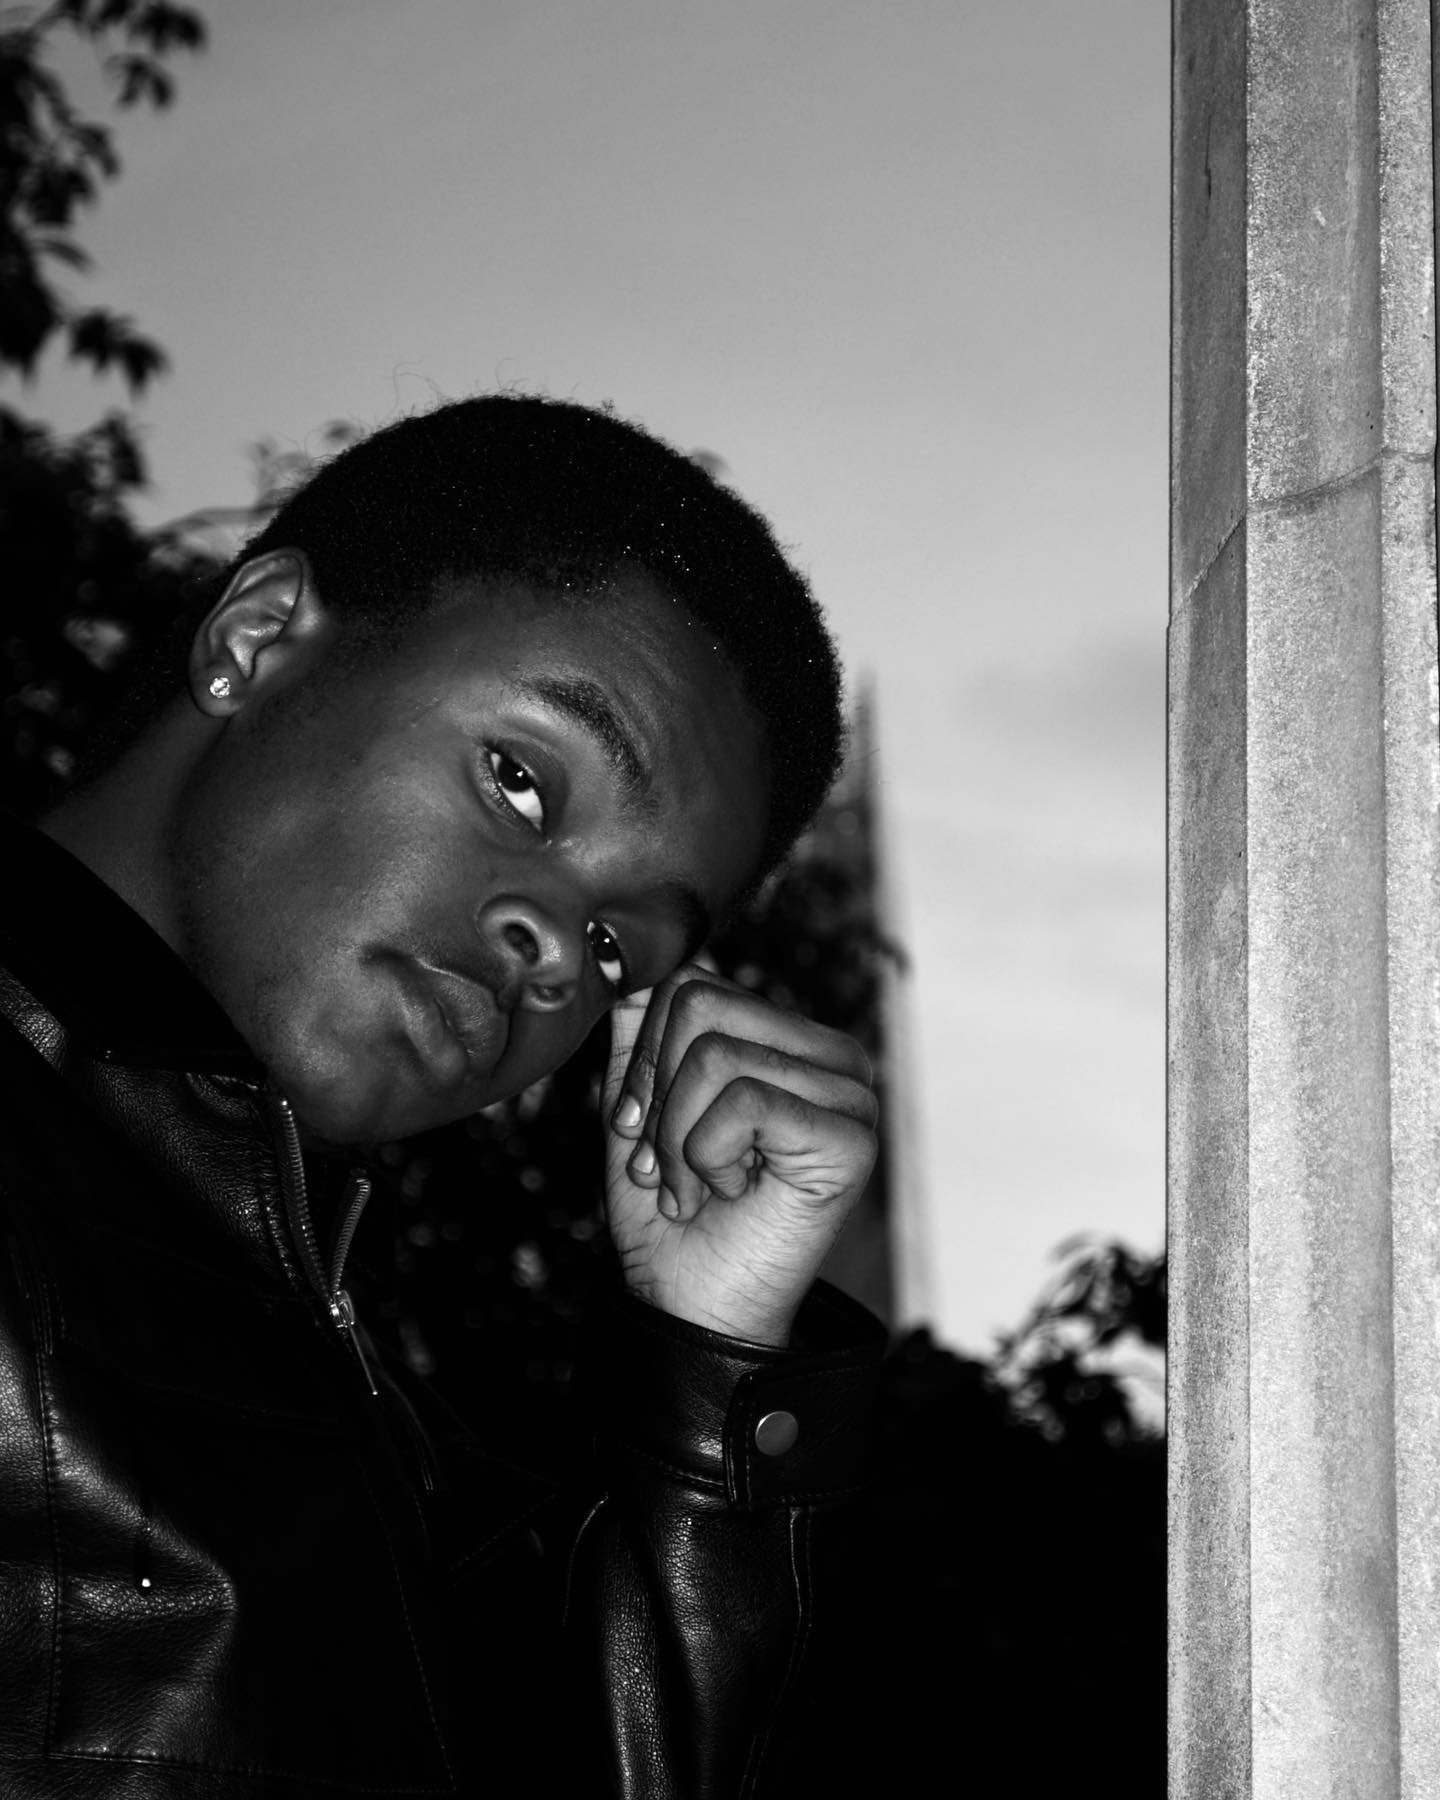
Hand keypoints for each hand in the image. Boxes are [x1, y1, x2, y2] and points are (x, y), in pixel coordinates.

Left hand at [602, 965, 877, 1346]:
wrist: (690, 1304)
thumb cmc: (668, 1212)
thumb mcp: (639, 1103)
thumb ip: (638, 1029)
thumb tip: (627, 954)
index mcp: (786, 1036)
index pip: (691, 980)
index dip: (644, 1055)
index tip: (641, 1126)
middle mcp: (829, 1053)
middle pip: (697, 1005)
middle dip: (658, 1094)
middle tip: (670, 1162)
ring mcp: (850, 1093)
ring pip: (716, 1054)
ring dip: (680, 1137)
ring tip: (699, 1184)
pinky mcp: (852, 1137)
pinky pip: (745, 1101)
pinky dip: (709, 1156)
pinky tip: (730, 1193)